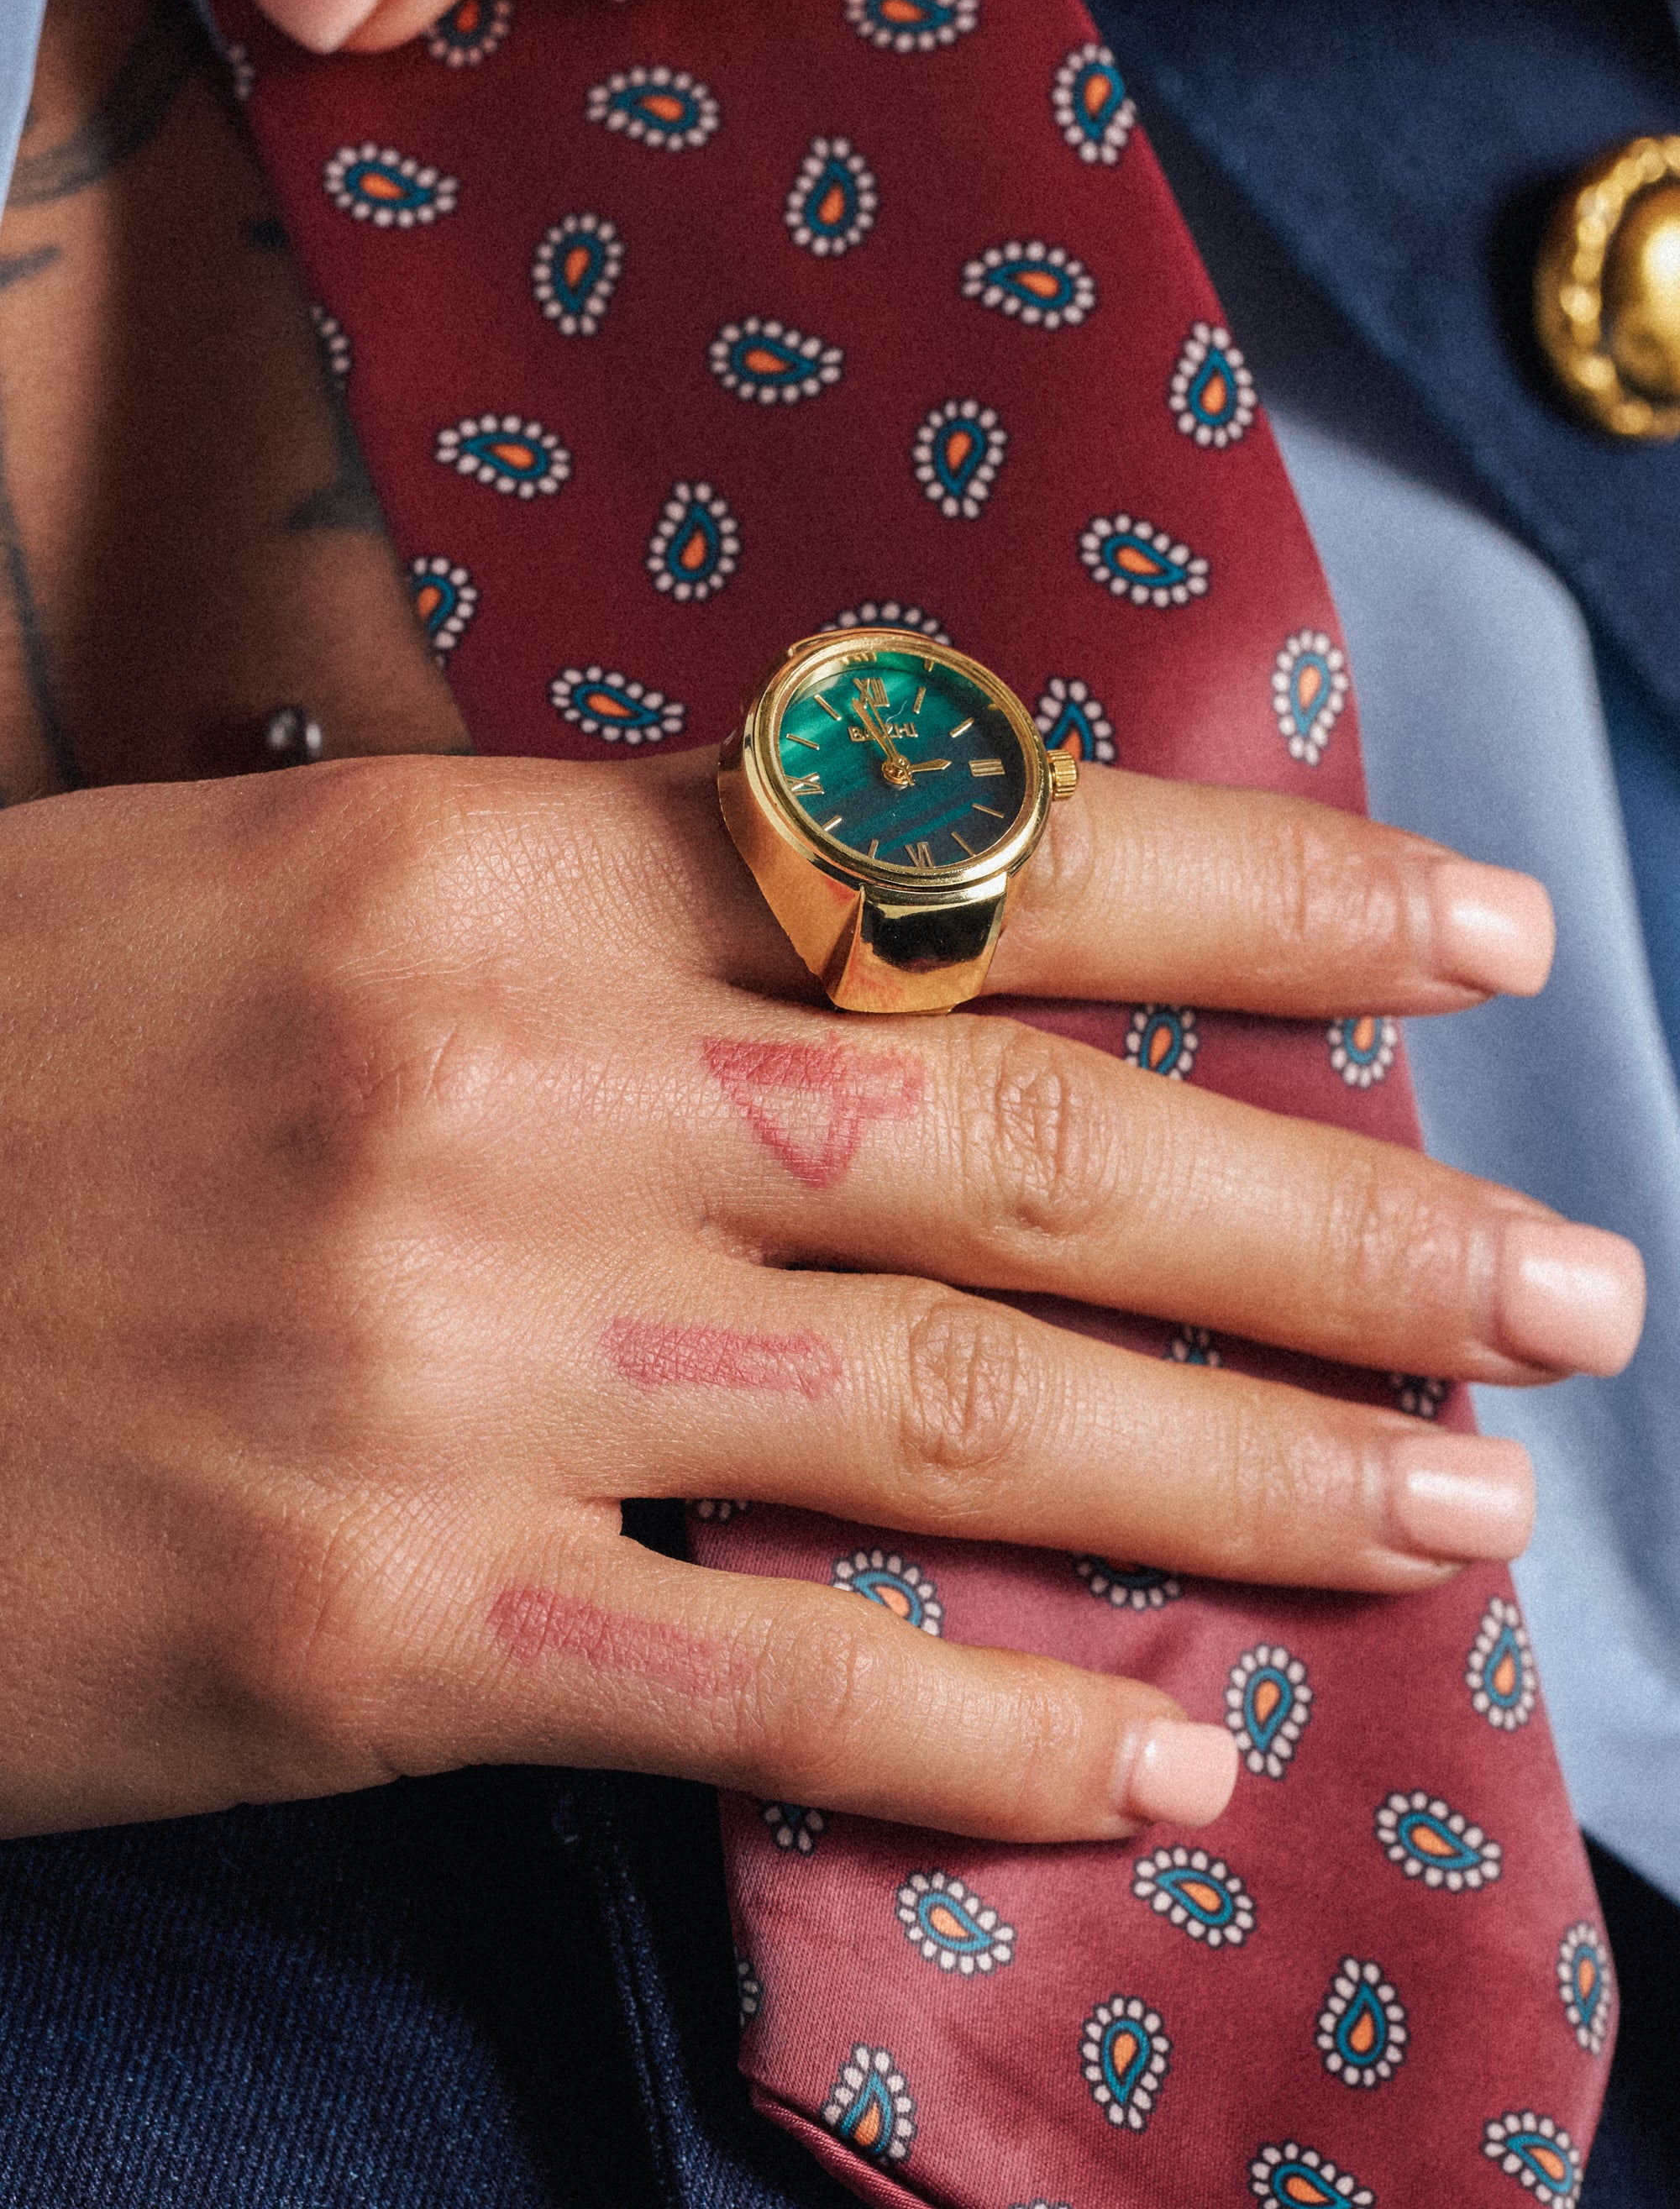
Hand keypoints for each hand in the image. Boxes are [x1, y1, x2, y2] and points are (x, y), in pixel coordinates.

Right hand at [0, 748, 1641, 1841]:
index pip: (974, 859)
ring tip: (1461, 1510)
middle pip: (1035, 1154)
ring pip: (959, 1420)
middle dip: (1347, 1227)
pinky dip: (988, 1733)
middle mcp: (512, 1097)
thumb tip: (916, 983)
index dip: (1267, 899)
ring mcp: (458, 1370)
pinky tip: (1164, 1757)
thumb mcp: (312, 899)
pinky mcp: (383, 1626)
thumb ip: (613, 935)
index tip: (1480, 945)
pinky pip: (766, 1686)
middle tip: (1570, 1287)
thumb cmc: (33, 1061)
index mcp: (492, 867)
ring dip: (1251, 1475)